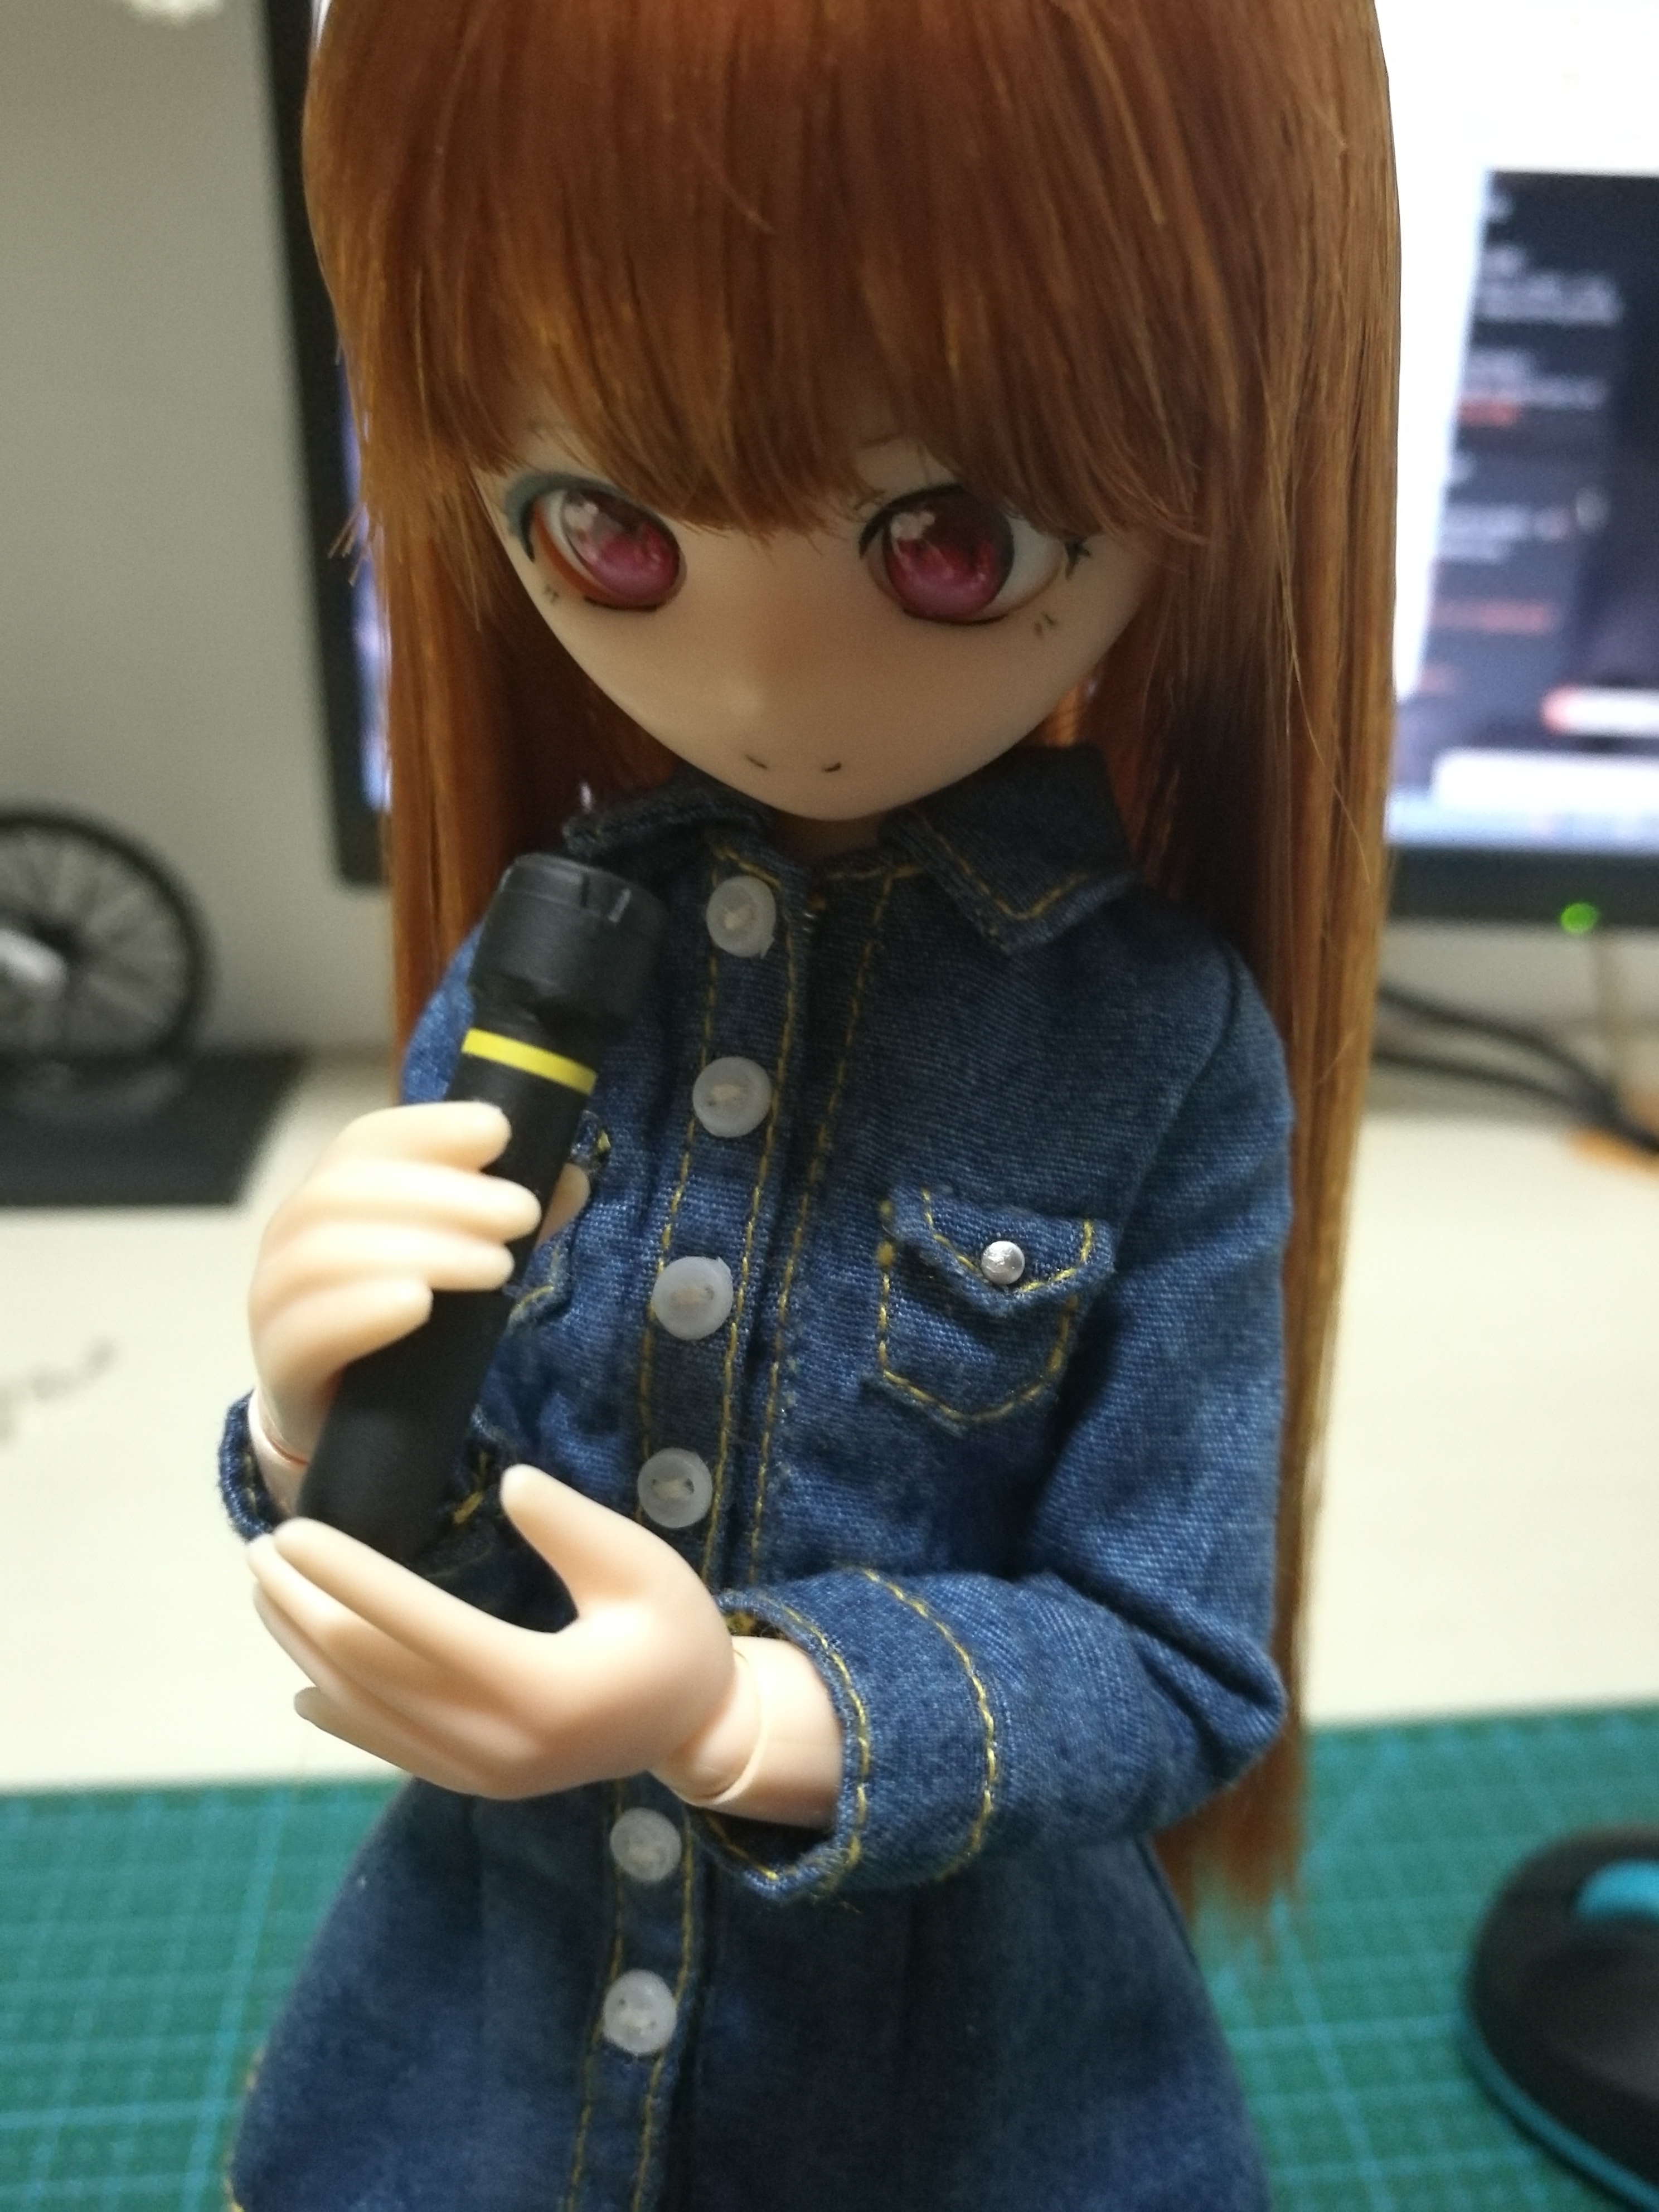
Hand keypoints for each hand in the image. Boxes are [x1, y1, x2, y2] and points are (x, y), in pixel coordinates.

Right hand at [247, 1103, 587, 1495]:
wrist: (346, 1426)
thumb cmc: (405, 1329)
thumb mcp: (460, 1264)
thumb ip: (506, 1221)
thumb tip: (570, 1180)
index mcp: (333, 1196)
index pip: (367, 1141)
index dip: (430, 1128)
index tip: (498, 1131)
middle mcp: (291, 1237)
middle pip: (346, 1190)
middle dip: (444, 1194)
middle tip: (521, 1214)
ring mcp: (273, 1302)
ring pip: (325, 1254)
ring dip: (420, 1249)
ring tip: (497, 1268)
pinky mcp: (278, 1367)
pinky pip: (304, 1331)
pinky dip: (362, 1309)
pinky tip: (417, 1304)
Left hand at [247, 1464, 739, 1796]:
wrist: (694, 1727)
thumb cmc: (676, 1635)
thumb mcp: (644, 1568)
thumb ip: (576, 1529)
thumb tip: (508, 1485)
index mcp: (541, 1684)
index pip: (417, 1623)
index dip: (349, 1575)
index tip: (295, 1530)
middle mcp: (499, 1740)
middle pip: (373, 1670)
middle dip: (306, 1608)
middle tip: (260, 1551)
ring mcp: (483, 1771)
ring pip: (367, 1712)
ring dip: (306, 1652)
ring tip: (266, 1596)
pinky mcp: (477, 1781)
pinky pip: (390, 1748)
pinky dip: (339, 1714)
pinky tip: (302, 1684)